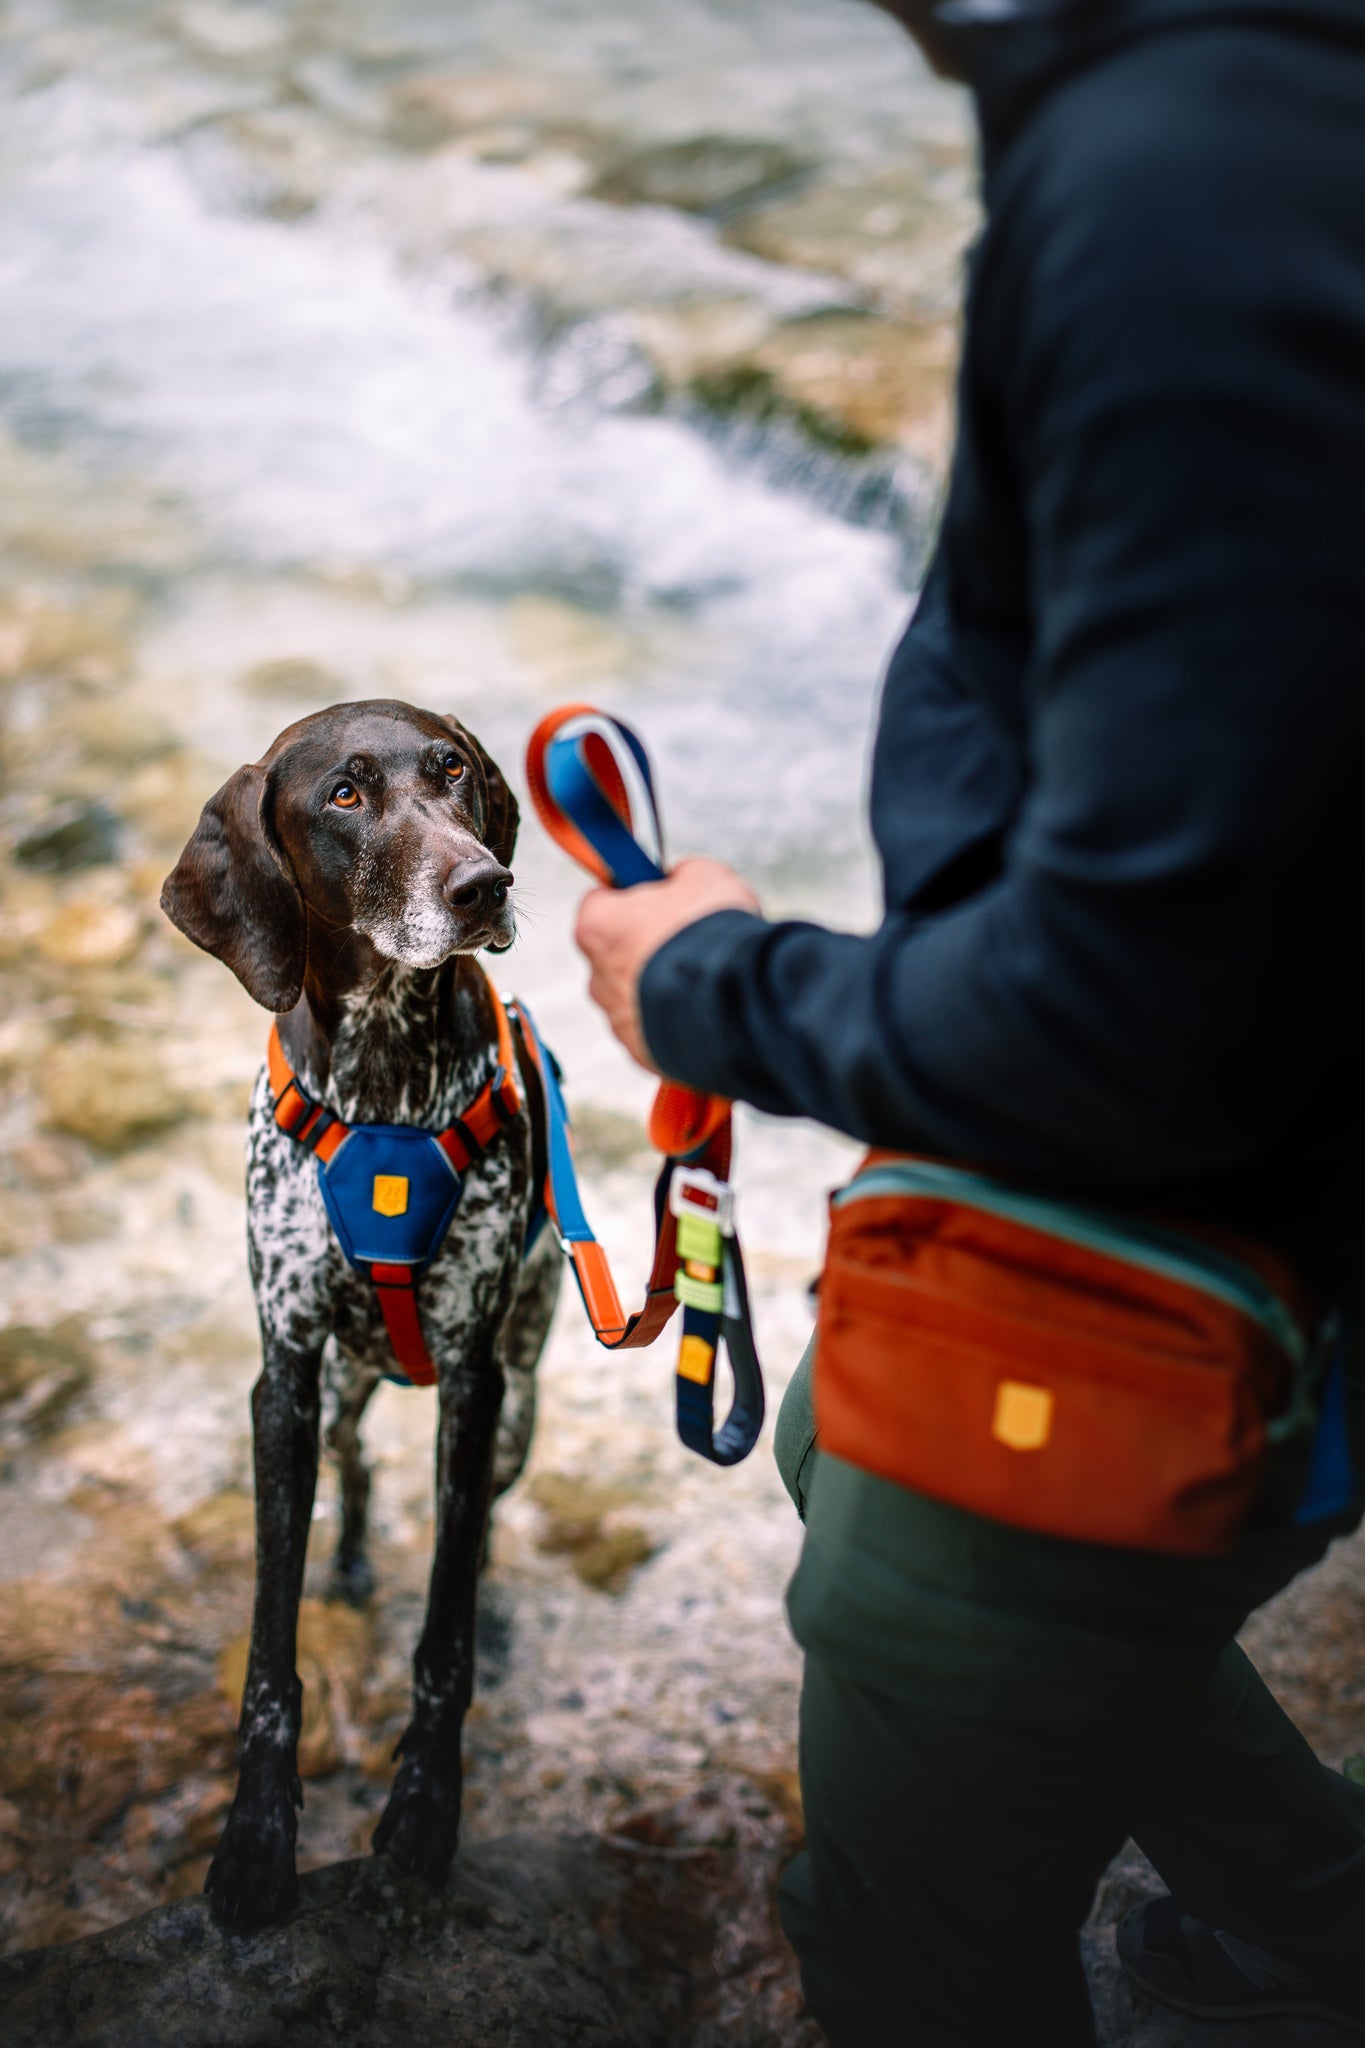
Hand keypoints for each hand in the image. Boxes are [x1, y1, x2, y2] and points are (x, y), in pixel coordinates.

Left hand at [574, 857, 760, 1072]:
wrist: (731, 1002)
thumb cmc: (710, 933)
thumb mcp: (705, 876)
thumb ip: (682, 875)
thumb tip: (681, 879)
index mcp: (598, 926)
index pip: (600, 903)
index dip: (631, 898)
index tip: (656, 899)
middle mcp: (596, 975)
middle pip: (615, 954)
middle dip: (646, 947)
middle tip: (687, 941)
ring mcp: (617, 1019)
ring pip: (634, 996)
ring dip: (661, 988)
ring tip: (705, 981)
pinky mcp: (641, 1052)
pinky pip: (654, 1031)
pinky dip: (675, 1022)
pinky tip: (707, 1010)